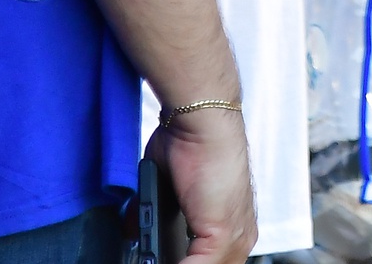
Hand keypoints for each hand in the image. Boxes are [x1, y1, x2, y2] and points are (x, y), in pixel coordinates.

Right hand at [151, 109, 255, 263]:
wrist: (202, 122)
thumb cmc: (190, 144)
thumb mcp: (170, 188)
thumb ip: (158, 216)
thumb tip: (134, 234)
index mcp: (229, 228)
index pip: (207, 262)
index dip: (178, 261)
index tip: (156, 260)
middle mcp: (237, 236)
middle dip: (170, 263)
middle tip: (145, 262)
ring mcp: (233, 238)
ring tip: (144, 263)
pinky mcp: (223, 235)